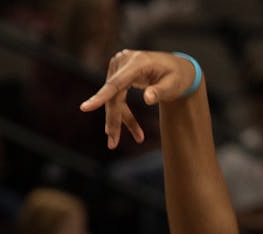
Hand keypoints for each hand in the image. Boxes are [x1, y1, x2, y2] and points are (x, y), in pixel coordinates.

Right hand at [80, 50, 199, 148]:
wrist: (178, 68)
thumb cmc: (177, 76)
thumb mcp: (173, 85)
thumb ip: (160, 91)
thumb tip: (148, 99)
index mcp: (137, 62)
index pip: (116, 83)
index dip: (100, 97)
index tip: (85, 108)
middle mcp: (124, 61)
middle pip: (113, 95)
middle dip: (114, 120)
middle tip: (113, 143)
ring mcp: (119, 66)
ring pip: (113, 99)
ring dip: (119, 120)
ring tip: (129, 139)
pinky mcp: (118, 73)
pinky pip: (117, 97)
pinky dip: (123, 114)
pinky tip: (133, 130)